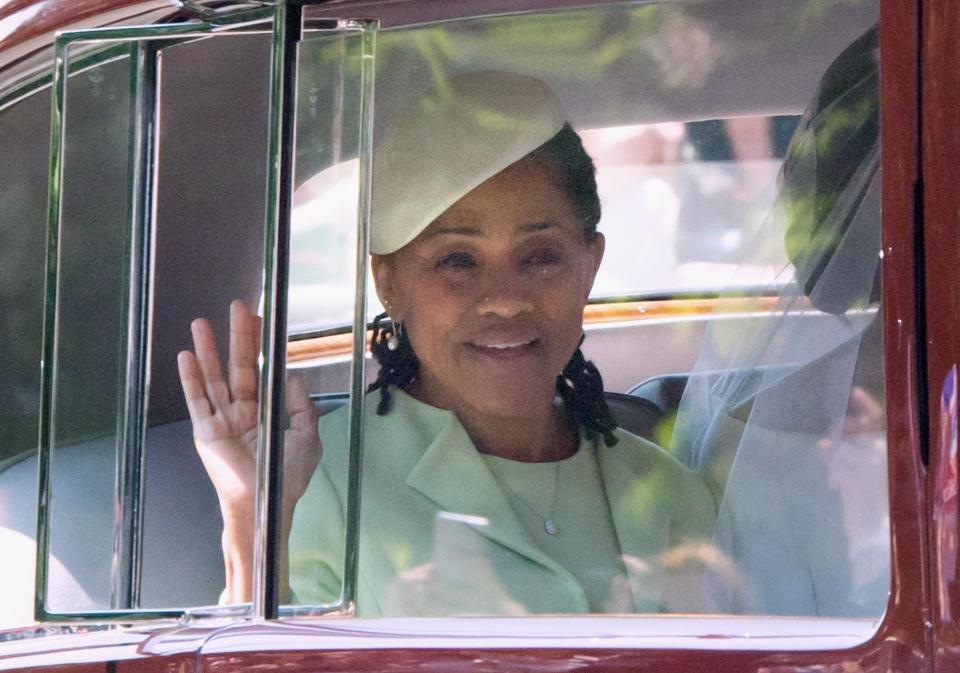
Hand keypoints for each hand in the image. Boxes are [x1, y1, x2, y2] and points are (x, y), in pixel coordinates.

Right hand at [177, 299, 320, 601]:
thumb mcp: (306, 434)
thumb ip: (301, 403)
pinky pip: (198, 401)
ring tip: (200, 322)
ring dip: (208, 350)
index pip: (261, 370)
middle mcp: (242, 411)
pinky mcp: (206, 432)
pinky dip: (191, 379)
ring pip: (214, 377)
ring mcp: (222, 420)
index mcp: (266, 411)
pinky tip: (186, 356)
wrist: (266, 505)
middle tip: (236, 306)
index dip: (260, 345)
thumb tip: (293, 373)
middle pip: (238, 366)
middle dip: (237, 336)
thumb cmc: (287, 476)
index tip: (261, 319)